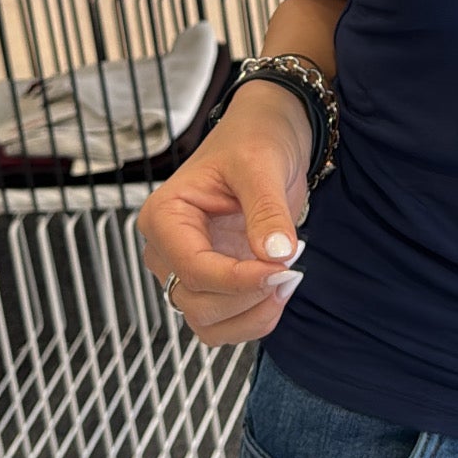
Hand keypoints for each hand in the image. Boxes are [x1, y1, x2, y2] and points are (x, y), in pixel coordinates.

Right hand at [135, 91, 311, 348]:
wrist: (268, 134)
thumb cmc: (255, 139)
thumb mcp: (261, 164)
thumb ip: (266, 211)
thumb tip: (276, 255)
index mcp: (164, 217)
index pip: (194, 269)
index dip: (240, 280)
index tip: (284, 269)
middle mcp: (167, 249)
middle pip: (197, 303)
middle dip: (249, 298)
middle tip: (293, 268)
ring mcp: (188, 269)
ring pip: (207, 323)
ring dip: (252, 315)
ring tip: (288, 279)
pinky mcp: (213, 282)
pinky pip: (224, 323)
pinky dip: (254, 317)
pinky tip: (279, 286)